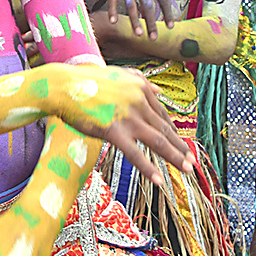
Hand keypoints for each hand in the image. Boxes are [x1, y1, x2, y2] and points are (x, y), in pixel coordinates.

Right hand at [48, 65, 189, 181]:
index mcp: (141, 88)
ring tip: (186, 169)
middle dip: (180, 146)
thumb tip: (158, 90)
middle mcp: (139, 101)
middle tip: (192, 161)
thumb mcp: (117, 75)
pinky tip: (159, 180)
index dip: (173, 131)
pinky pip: (135, 154)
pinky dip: (148, 168)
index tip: (181, 143)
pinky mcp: (113, 131)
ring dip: (174, 157)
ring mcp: (128, 116)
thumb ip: (138, 82)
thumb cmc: (86, 82)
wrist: (63, 86)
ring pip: (157, 141)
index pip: (162, 114)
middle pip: (164, 128)